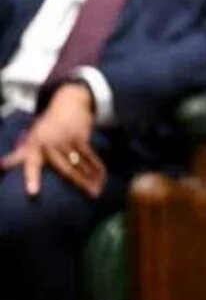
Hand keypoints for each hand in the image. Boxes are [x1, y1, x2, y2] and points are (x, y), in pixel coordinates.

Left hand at [1, 83, 105, 197]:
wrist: (68, 104)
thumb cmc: (47, 126)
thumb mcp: (31, 138)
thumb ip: (18, 155)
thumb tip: (1, 167)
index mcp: (34, 146)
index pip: (31, 165)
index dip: (32, 179)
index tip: (33, 193)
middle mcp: (49, 143)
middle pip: (65, 168)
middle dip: (79, 183)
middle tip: (90, 196)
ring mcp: (66, 139)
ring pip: (80, 163)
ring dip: (91, 177)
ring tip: (98, 190)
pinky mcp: (80, 135)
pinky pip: (90, 154)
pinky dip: (97, 166)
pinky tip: (102, 176)